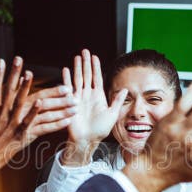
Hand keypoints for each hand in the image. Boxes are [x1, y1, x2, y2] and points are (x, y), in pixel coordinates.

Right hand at [0, 57, 52, 191]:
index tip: (2, 61)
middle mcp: (1, 115)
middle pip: (8, 90)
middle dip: (13, 73)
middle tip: (18, 58)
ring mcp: (10, 124)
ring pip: (21, 103)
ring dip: (27, 88)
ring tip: (31, 74)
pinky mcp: (19, 135)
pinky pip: (31, 122)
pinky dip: (37, 113)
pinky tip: (43, 103)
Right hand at [61, 49, 126, 165]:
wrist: (87, 140)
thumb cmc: (100, 130)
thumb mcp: (112, 114)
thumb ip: (117, 101)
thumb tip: (126, 90)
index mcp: (98, 96)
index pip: (97, 78)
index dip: (96, 67)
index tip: (95, 57)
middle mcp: (88, 95)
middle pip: (87, 75)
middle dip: (86, 63)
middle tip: (85, 51)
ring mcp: (78, 98)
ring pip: (78, 79)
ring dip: (77, 68)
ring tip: (77, 56)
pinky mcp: (70, 102)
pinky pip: (68, 88)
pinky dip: (66, 79)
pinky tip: (66, 69)